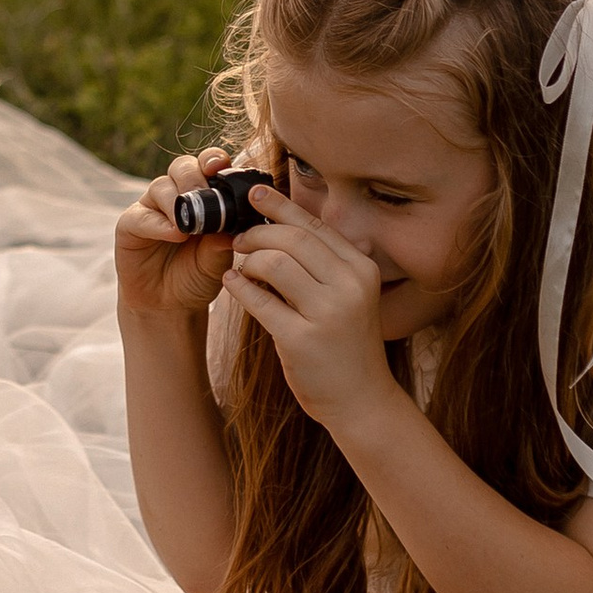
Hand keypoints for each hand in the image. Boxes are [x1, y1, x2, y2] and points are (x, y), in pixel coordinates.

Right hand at [116, 151, 247, 322]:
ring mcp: (151, 208)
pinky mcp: (130, 225)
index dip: (213, 159)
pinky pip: (141, 216)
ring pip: (161, 186)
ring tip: (191, 226)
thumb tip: (236, 223)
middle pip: (182, 167)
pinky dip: (159, 223)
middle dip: (195, 177)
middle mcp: (175, 195)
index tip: (221, 166)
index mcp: (202, 195)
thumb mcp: (218, 261)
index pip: (207, 165)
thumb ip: (224, 241)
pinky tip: (174, 234)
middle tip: (207, 197)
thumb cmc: (198, 276)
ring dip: (177, 201)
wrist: (170, 305)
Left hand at [226, 194, 397, 433]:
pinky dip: (240, 288)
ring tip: (240, 265)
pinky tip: (231, 283)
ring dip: (249, 260)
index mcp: (361, 270)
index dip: (282, 206)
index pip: (315, 227)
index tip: (255, 193)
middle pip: (293, 239)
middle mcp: (349, 287)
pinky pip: (260, 302)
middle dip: (258, 233)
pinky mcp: (301, 340)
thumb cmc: (347, 344)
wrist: (361, 400)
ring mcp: (327, 314)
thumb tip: (285, 224)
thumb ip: (327, 263)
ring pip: (275, 264)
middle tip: (239, 238)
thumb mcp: (351, 297)